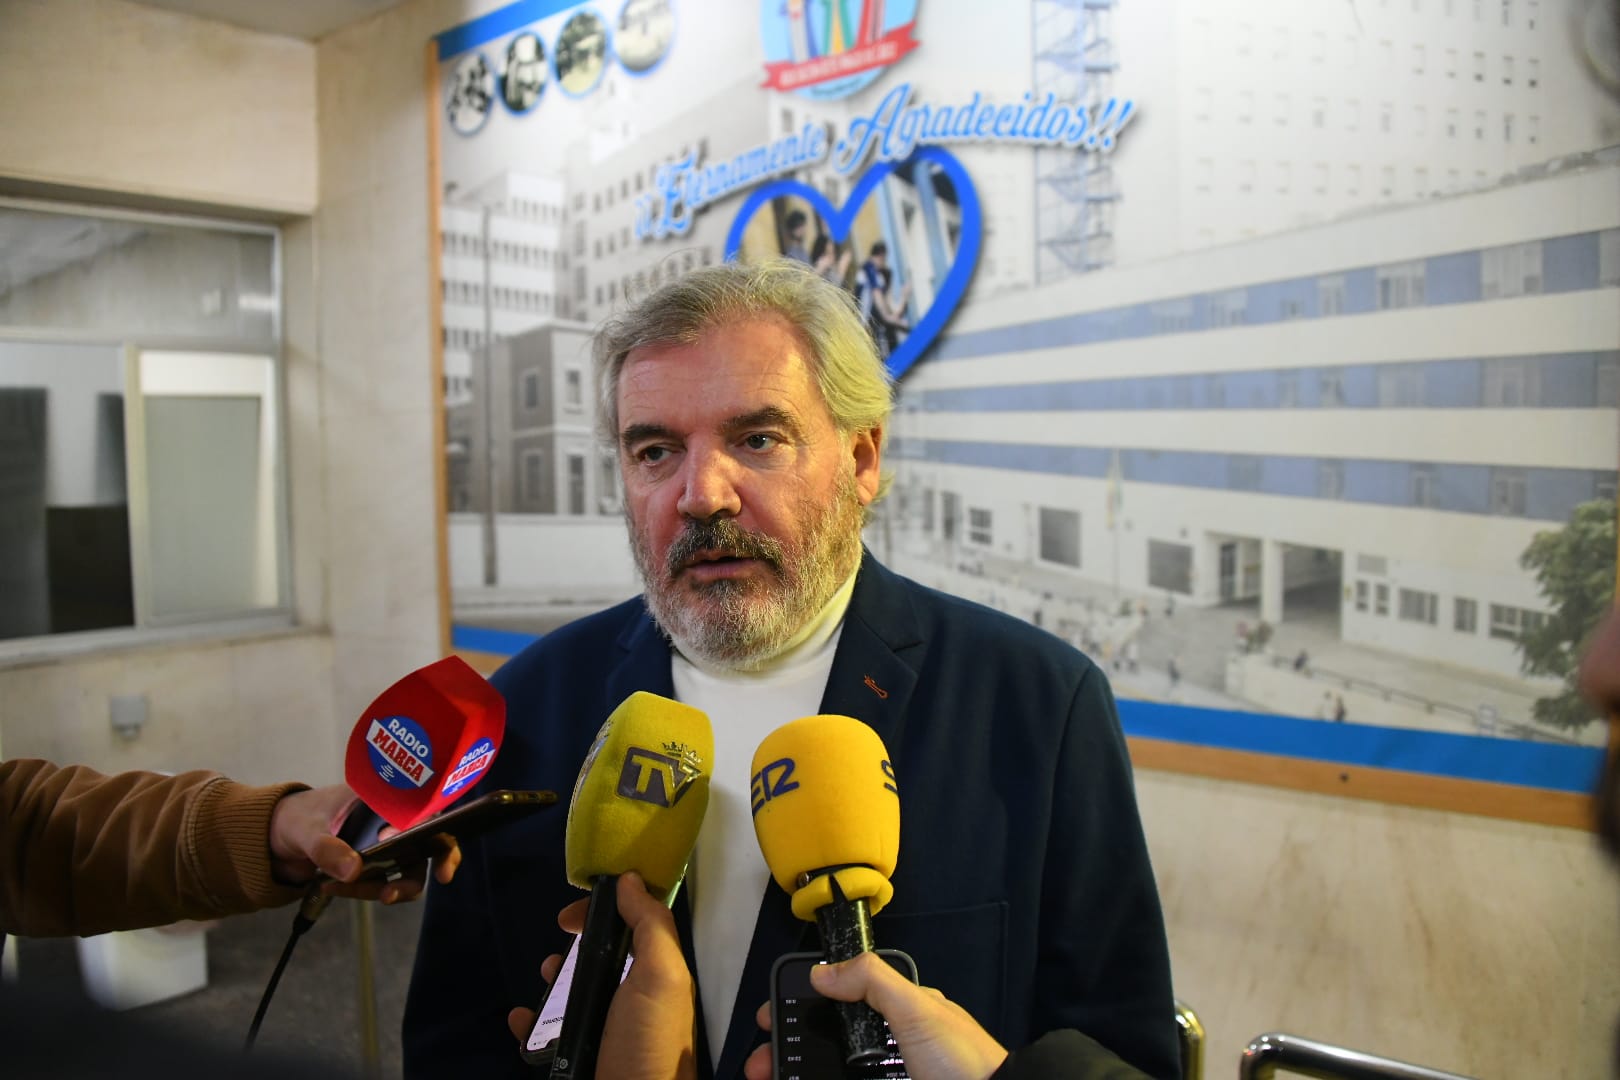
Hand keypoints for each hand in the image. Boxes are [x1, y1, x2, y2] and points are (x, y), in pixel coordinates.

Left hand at [267, 785, 460, 903]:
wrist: (273, 837)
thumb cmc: (295, 817)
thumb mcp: (307, 829)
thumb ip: (327, 848)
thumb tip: (355, 870)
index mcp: (387, 798)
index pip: (427, 812)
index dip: (438, 835)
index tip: (438, 864)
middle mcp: (395, 821)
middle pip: (428, 847)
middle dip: (417, 874)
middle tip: (392, 895)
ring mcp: (388, 847)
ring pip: (408, 871)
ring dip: (387, 887)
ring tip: (345, 889)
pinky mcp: (376, 868)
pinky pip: (384, 883)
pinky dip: (365, 891)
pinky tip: (334, 887)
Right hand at [507, 873, 695, 1079]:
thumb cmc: (648, 1042)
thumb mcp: (661, 975)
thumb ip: (650, 925)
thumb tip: (630, 879)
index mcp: (657, 975)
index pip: (635, 925)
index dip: (608, 909)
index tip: (576, 910)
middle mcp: (634, 999)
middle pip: (602, 956)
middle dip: (577, 943)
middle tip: (557, 942)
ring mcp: (605, 1029)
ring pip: (574, 992)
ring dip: (553, 980)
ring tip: (544, 977)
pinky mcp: (579, 1056)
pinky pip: (549, 1035)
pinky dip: (530, 1025)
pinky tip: (520, 1021)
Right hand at [742, 952, 1007, 1079]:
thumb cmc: (963, 1062)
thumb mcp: (918, 1010)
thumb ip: (873, 981)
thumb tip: (823, 972)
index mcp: (900, 1013)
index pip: (842, 999)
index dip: (804, 1005)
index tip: (771, 1015)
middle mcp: (891, 1046)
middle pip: (828, 1042)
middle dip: (790, 1050)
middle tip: (760, 1063)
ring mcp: (888, 1077)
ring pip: (832, 1074)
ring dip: (798, 1076)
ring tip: (768, 1079)